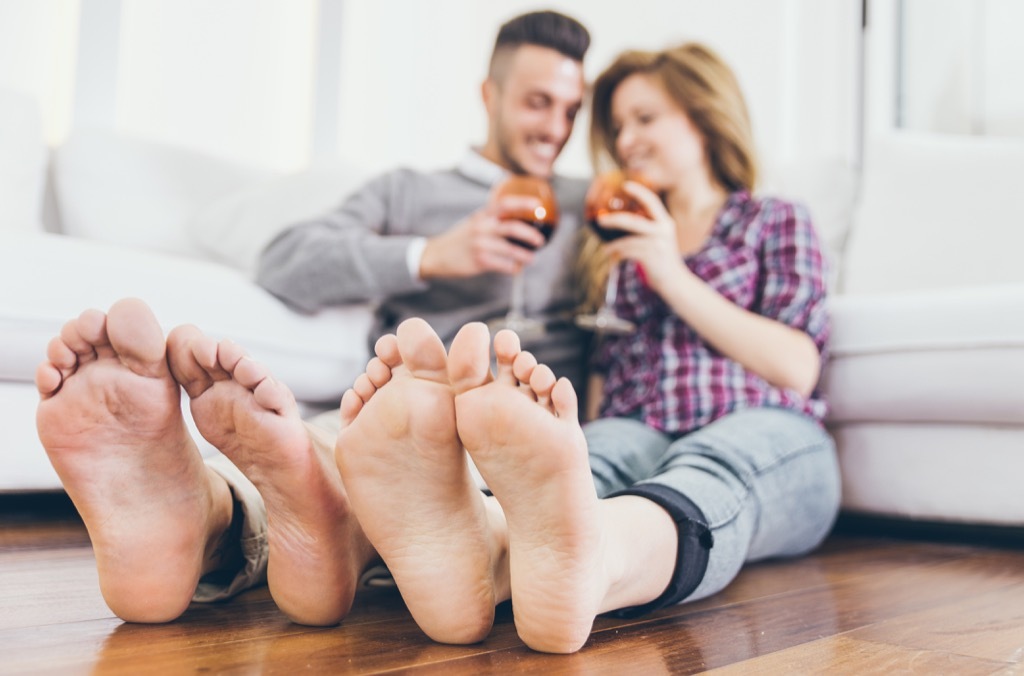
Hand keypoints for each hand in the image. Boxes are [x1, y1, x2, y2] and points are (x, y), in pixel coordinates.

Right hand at [418, 194, 545, 278]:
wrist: (436, 255)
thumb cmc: (459, 239)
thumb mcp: (473, 222)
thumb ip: (491, 219)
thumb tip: (517, 221)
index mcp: (482, 215)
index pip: (505, 203)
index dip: (523, 202)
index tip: (537, 204)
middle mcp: (481, 227)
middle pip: (513, 227)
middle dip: (531, 235)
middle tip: (540, 241)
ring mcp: (480, 245)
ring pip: (511, 250)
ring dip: (525, 256)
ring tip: (531, 259)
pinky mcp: (479, 261)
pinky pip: (503, 265)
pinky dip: (513, 268)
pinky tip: (515, 269)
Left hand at [598, 181, 692, 293]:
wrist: (674, 280)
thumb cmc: (662, 259)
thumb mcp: (659, 239)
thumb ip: (648, 229)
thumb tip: (622, 222)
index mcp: (665, 222)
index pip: (652, 201)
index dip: (639, 192)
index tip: (626, 185)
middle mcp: (663, 230)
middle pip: (633, 221)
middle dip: (614, 220)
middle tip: (601, 220)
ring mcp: (657, 244)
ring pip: (627, 241)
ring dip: (613, 246)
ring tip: (606, 249)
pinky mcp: (651, 257)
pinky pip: (627, 253)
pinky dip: (618, 255)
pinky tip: (613, 258)